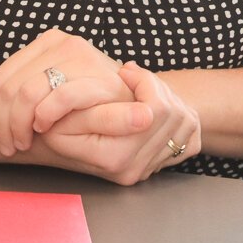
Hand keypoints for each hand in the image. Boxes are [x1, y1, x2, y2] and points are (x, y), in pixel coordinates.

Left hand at [0, 30, 126, 156]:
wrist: (138, 99)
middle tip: (5, 145)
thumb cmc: (92, 98)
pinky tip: (41, 129)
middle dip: (0, 122)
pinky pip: (56, 95)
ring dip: (17, 125)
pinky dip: (43, 115)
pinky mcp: (95, 74)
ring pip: (25, 92)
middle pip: (7, 86)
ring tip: (20, 143)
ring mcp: (79, 56)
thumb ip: (19, 85)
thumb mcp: (52, 87)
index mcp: (48, 42)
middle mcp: (62, 43)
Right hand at [35, 62, 201, 185]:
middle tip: (131, 75)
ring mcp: (149, 168)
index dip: (143, 81)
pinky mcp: (161, 163)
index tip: (125, 73)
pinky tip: (149, 105)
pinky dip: (174, 110)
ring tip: (138, 88)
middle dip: (154, 85)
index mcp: (115, 158)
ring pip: (182, 118)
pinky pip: (187, 130)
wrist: (55, 141)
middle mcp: (134, 170)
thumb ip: (103, 114)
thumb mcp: (71, 115)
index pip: (154, 110)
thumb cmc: (60, 122)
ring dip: (164, 95)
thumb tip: (145, 115)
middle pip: (172, 112)